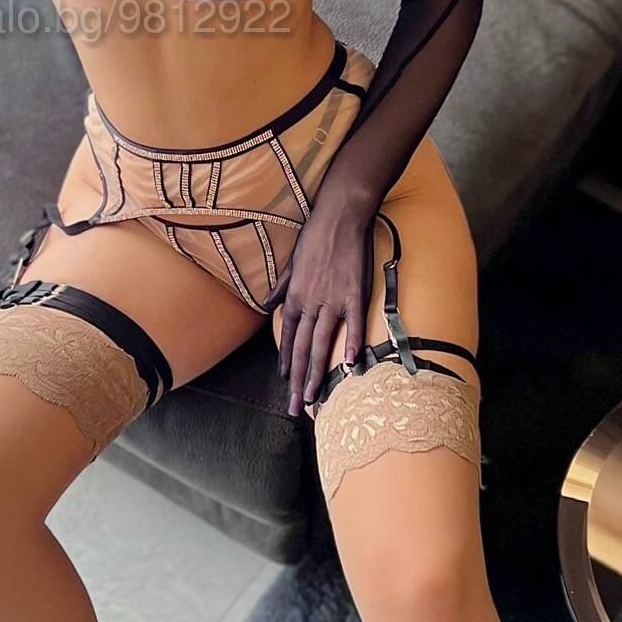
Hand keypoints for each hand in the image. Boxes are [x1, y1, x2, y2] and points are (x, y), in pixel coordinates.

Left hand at [267, 191, 375, 416]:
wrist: (339, 215)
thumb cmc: (315, 236)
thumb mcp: (291, 263)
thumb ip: (279, 287)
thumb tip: (266, 304)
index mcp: (294, 296)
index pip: (288, 337)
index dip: (287, 361)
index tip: (286, 381)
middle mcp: (310, 302)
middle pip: (302, 348)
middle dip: (298, 380)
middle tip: (296, 406)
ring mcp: (333, 299)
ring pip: (322, 343)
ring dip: (317, 373)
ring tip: (315, 398)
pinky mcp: (355, 293)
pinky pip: (353, 324)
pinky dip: (351, 344)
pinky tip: (350, 366)